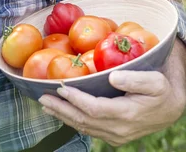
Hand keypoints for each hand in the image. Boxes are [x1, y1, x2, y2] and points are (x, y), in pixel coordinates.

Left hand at [38, 40, 185, 146]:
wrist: (170, 108)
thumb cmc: (161, 89)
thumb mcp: (154, 80)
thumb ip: (134, 79)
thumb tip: (112, 76)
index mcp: (127, 114)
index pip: (94, 109)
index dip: (76, 99)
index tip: (61, 87)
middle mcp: (119, 129)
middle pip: (84, 120)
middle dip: (62, 109)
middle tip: (42, 98)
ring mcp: (116, 135)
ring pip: (85, 127)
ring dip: (64, 116)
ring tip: (46, 106)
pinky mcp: (114, 136)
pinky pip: (90, 129)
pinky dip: (74, 121)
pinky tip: (63, 113)